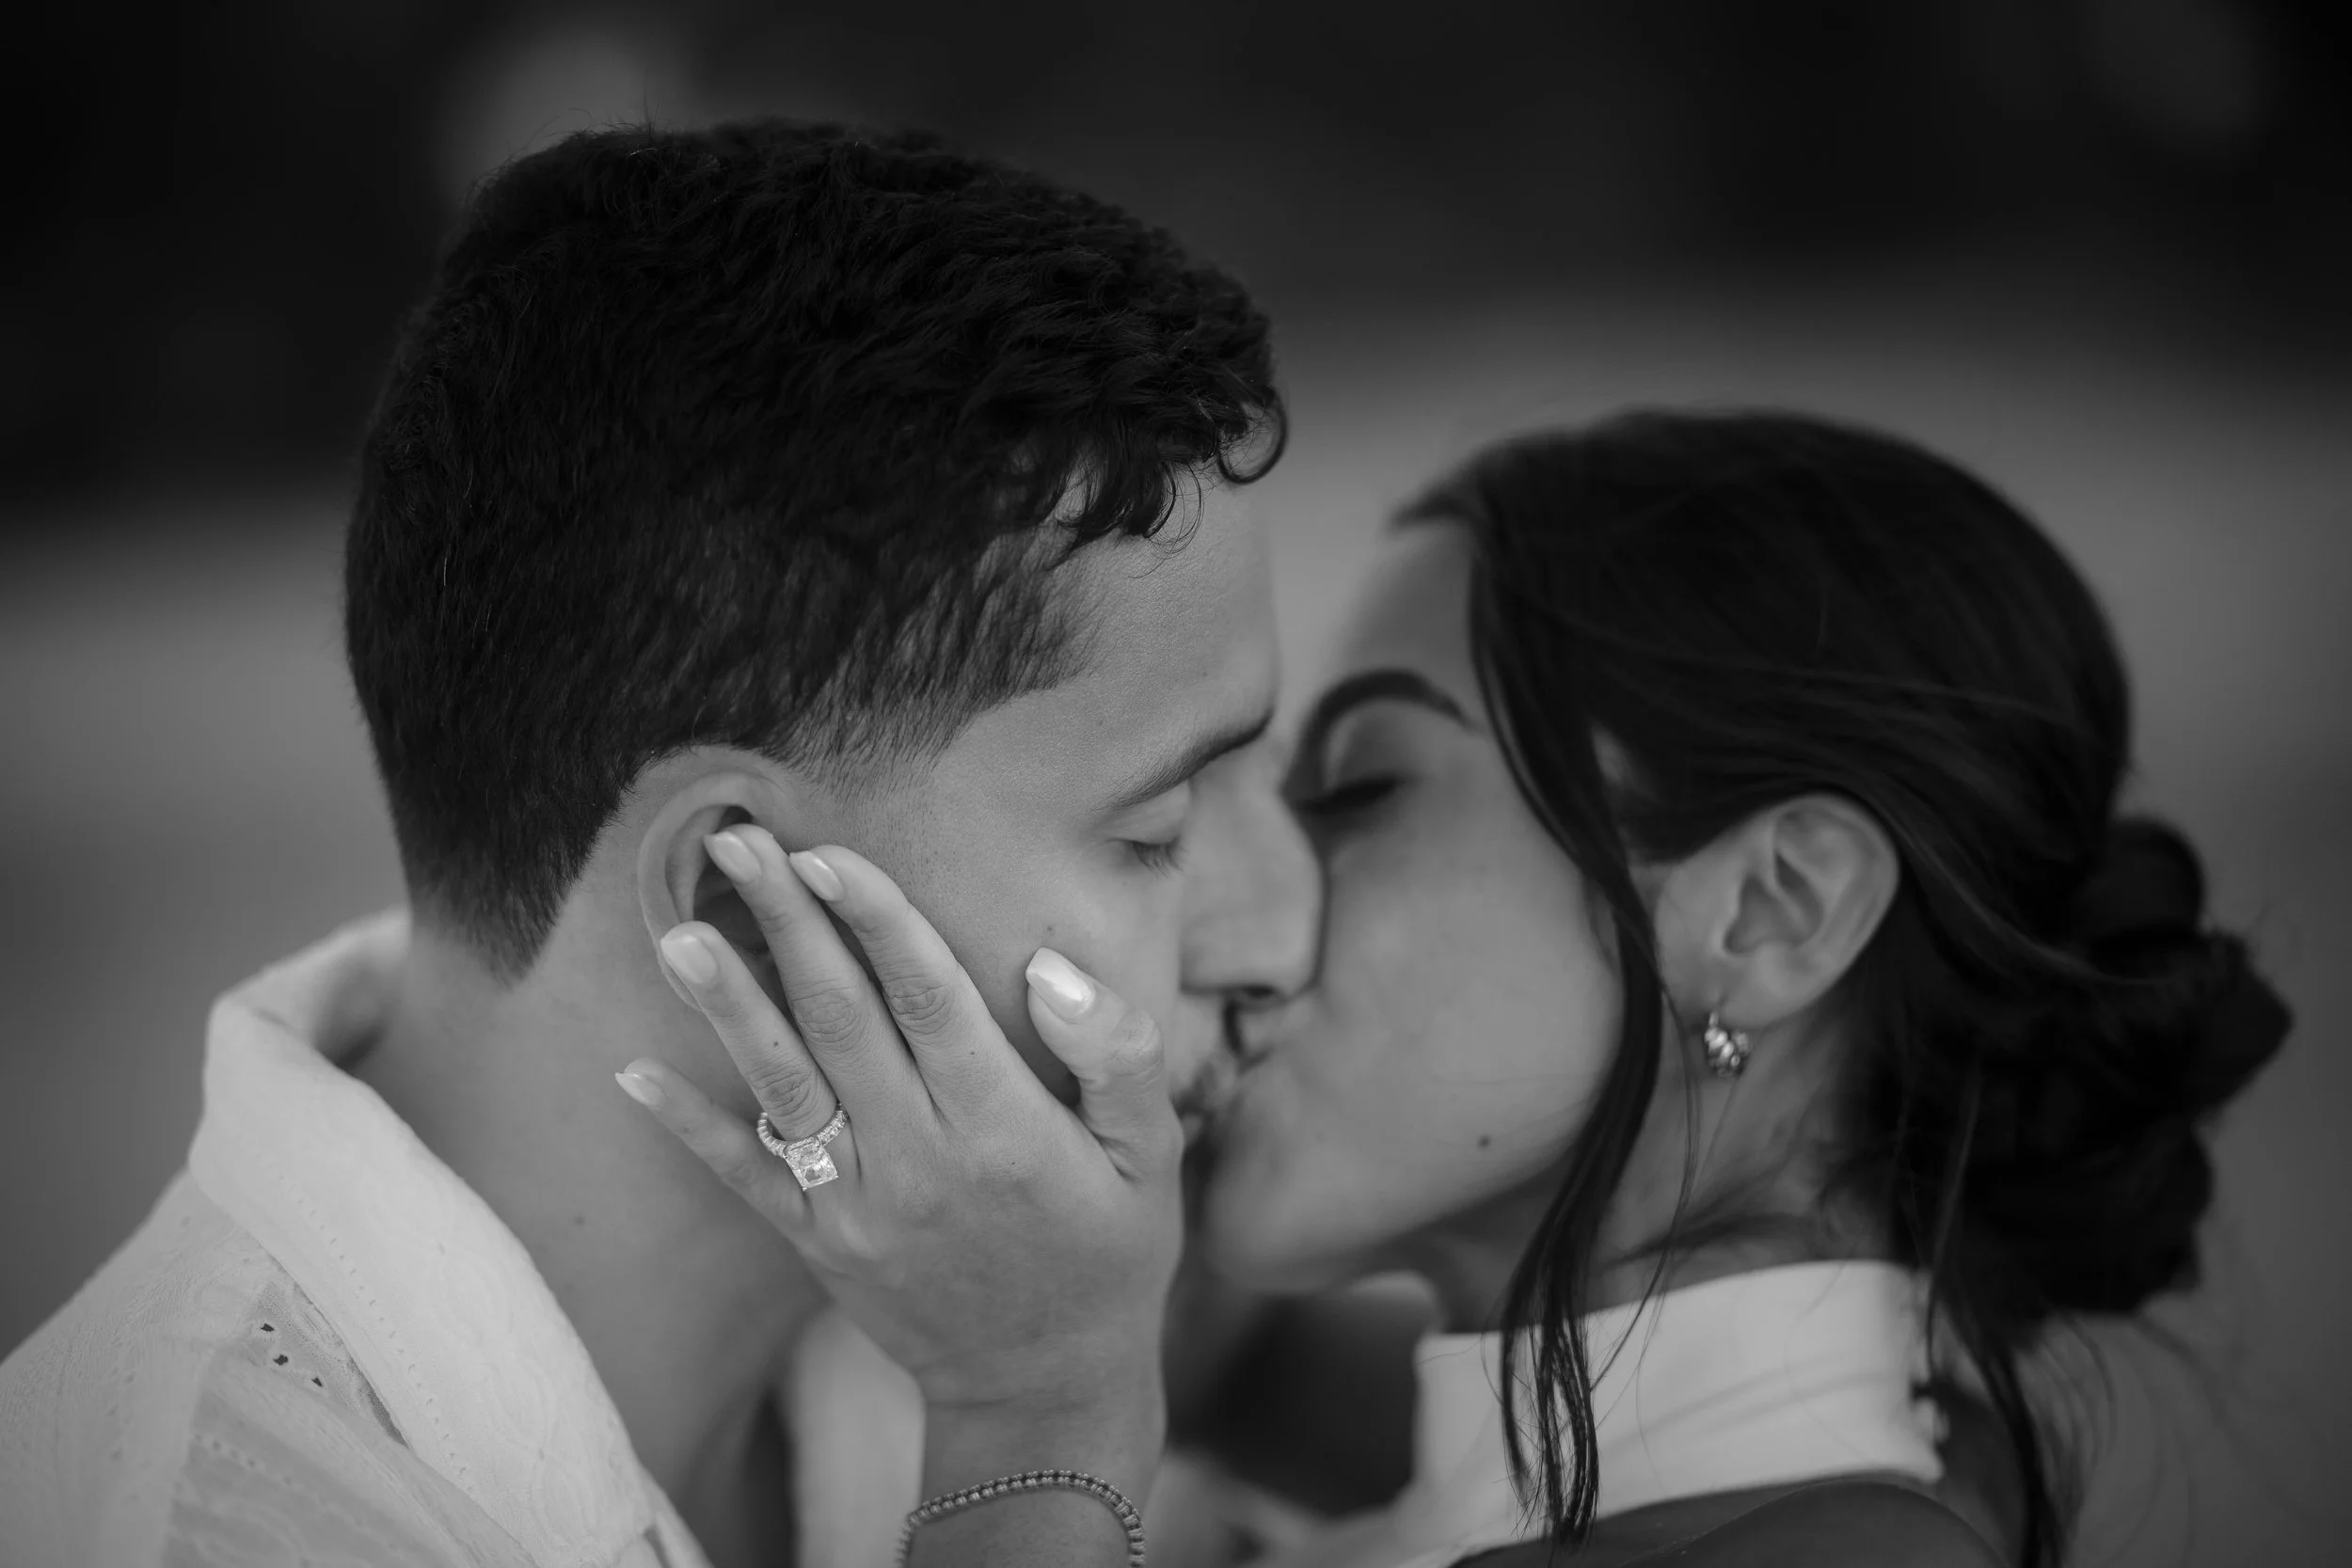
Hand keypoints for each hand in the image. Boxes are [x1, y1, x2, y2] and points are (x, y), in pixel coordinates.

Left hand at [615, 825, 1184, 1426]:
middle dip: (788, 923)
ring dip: (725, 1006)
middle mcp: (922, 1162)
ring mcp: (860, 1208)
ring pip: (784, 1086)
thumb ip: (1116, 1055)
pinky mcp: (820, 1244)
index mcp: (1005, 1128)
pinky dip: (687, 1125)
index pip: (928, 995)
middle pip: (841, 1018)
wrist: (1044, 1392)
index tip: (828, 853)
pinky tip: (633, 1071)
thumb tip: (1047, 968)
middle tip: (741, 842)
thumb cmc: (1107, 1256)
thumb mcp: (1154, 1158)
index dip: (874, 916)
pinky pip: (743, 1177)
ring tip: (677, 932)